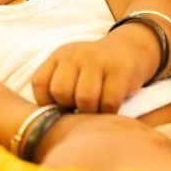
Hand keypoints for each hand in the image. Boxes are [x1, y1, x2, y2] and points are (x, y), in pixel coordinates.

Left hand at [31, 35, 153, 112]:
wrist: (131, 49)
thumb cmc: (96, 70)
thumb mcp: (72, 69)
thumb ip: (58, 87)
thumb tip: (48, 120)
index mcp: (60, 55)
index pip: (39, 82)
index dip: (47, 102)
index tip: (61, 106)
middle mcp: (77, 55)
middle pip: (61, 91)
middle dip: (70, 107)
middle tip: (81, 108)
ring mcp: (99, 61)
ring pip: (85, 99)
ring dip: (91, 112)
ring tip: (96, 108)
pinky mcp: (121, 71)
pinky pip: (109, 102)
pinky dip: (109, 112)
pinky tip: (111, 107)